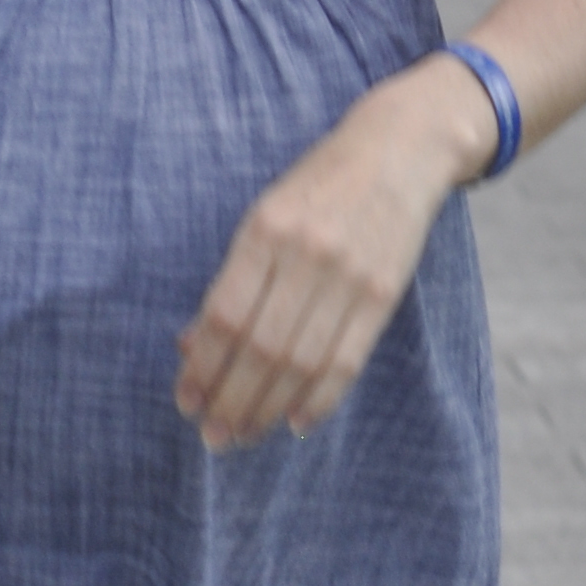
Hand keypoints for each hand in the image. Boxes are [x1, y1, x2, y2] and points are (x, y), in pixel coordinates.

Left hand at [175, 65, 481, 449]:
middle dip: (231, 401)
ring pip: (302, 363)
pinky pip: (347, 360)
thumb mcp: (264, 217)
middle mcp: (307, 254)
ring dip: (268, 409)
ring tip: (244, 435)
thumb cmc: (317, 188)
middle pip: (261, 349)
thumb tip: (190, 346)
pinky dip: (319, 399)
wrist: (400, 150)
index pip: (225, 317)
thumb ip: (233, 280)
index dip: (203, 367)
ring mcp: (350, 275)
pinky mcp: (385, 293)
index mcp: (265, 230)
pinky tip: (295, 422)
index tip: (185, 401)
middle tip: (212, 436)